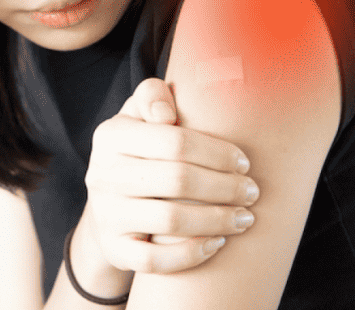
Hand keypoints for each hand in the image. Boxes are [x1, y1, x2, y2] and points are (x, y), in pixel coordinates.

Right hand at [81, 78, 259, 274]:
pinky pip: (154, 261)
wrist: (108, 203)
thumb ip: (152, 95)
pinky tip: (217, 243)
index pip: (175, 141)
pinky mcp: (114, 248)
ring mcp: (106, 214)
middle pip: (177, 180)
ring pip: (170, 220)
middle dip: (225, 187)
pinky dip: (191, 253)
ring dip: (218, 220)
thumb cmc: (139, 151)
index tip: (244, 162)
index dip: (218, 152)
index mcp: (111, 135)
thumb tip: (166, 114)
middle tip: (252, 192)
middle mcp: (102, 174)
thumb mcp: (139, 115)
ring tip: (245, 217)